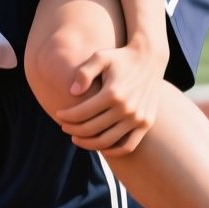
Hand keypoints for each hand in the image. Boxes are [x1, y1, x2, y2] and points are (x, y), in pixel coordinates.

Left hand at [53, 38, 167, 156]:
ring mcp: (138, 118)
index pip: (82, 113)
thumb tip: (72, 92)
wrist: (150, 58)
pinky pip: (128, 146)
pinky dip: (113, 150)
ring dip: (88, 143)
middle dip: (73, 129)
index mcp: (113, 93)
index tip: (58, 114)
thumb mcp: (100, 57)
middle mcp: (127, 108)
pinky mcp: (146, 123)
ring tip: (76, 137)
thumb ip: (85, 72)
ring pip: (107, 141)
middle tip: (64, 126)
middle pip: (92, 129)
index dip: (66, 116)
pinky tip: (100, 146)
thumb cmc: (120, 57)